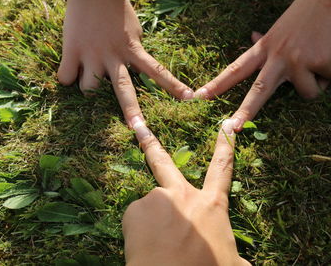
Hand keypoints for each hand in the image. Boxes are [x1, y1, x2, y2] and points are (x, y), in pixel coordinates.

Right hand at [58, 0, 194, 127]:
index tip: (189, 100)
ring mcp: (92, 56)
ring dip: (88, 89)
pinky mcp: (72, 52)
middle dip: (132, 113)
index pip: (157, 71)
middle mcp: (113, 57)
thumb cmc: (116, 10)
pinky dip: (67, 77)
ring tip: (87, 80)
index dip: (173, 86)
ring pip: (89, 89)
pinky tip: (69, 71)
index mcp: (132, 50)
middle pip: (124, 91)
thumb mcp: (134, 31)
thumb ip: (135, 51)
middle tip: (138, 130)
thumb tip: (135, 68)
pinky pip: (66, 77)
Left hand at [123, 120, 249, 265]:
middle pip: (164, 162)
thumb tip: (241, 262)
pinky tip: (146, 248)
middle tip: (138, 126)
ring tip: (159, 247)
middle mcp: (183, 195)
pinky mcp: (135, 210)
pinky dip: (139, 234)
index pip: (222, 169)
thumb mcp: (231, 262)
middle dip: (149, 141)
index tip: (226, 125)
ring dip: (153, 226)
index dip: (225, 146)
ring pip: (152, 209)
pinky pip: (136, 221)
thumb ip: (233, 254)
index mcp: (210, 206)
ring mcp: (157, 199)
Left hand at [195, 0, 330, 130]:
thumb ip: (266, 40)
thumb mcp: (281, 28)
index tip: (198, 97)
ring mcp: (298, 61)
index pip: (235, 70)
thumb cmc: (306, 16)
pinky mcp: (320, 65)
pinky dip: (330, 74)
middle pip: (258, 91)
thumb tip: (252, 36)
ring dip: (316, 82)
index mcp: (266, 48)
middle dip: (245, 112)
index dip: (217, 85)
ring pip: (306, 92)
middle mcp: (278, 57)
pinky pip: (326, 84)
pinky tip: (329, 56)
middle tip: (233, 128)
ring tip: (319, 59)